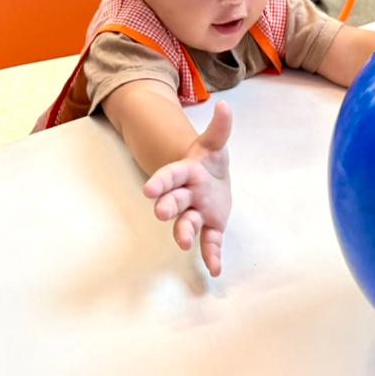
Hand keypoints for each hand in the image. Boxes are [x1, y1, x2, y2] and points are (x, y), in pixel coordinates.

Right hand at [142, 101, 232, 276]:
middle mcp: (186, 195)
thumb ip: (220, 128)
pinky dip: (211, 255)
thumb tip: (226, 106)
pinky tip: (215, 269)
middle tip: (161, 213)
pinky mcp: (209, 227)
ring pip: (187, 223)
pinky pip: (209, 242)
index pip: (170, 176)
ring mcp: (196, 212)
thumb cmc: (207, 161)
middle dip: (168, 207)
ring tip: (182, 243)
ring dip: (183, 232)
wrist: (210, 179)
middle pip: (174, 201)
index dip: (161, 182)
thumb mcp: (214, 144)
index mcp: (185, 172)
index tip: (149, 191)